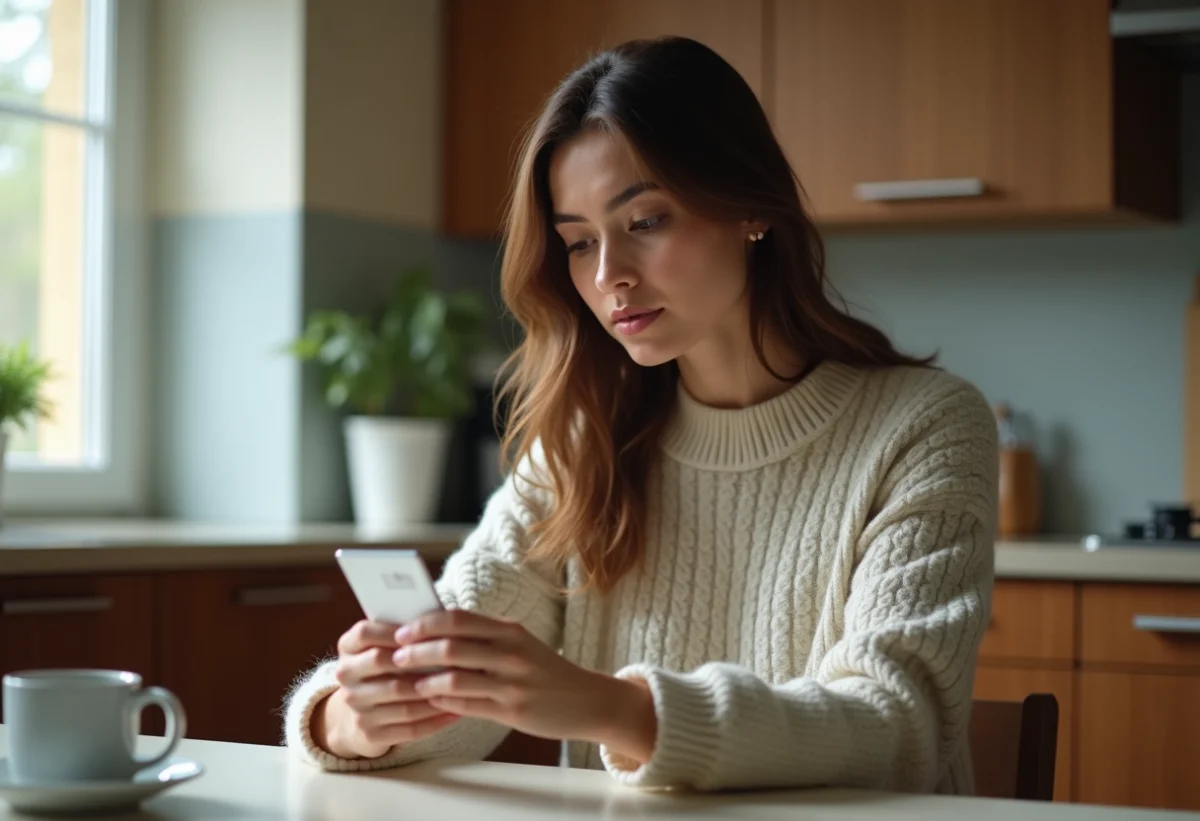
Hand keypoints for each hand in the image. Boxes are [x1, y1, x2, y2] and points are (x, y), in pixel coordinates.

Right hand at [314, 620, 460, 758]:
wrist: (358, 714)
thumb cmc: (384, 670)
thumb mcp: (383, 647)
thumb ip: (404, 635)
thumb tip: (441, 621)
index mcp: (348, 648)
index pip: (364, 632)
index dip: (393, 630)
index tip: (422, 631)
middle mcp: (345, 676)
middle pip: (381, 662)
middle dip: (417, 660)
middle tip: (450, 657)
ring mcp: (356, 707)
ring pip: (401, 698)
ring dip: (433, 693)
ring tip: (460, 685)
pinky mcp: (370, 733)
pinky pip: (408, 728)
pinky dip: (435, 720)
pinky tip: (454, 712)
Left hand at [393, 609, 656, 761]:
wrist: (587, 699)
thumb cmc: (544, 670)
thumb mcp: (519, 643)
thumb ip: (483, 637)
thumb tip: (436, 631)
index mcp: (509, 630)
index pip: (458, 619)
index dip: (425, 623)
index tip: (402, 629)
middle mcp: (510, 653)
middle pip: (450, 647)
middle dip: (415, 652)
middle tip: (395, 657)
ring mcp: (511, 683)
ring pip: (454, 680)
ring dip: (424, 681)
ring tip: (407, 683)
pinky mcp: (511, 711)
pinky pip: (467, 706)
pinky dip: (443, 703)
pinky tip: (431, 701)